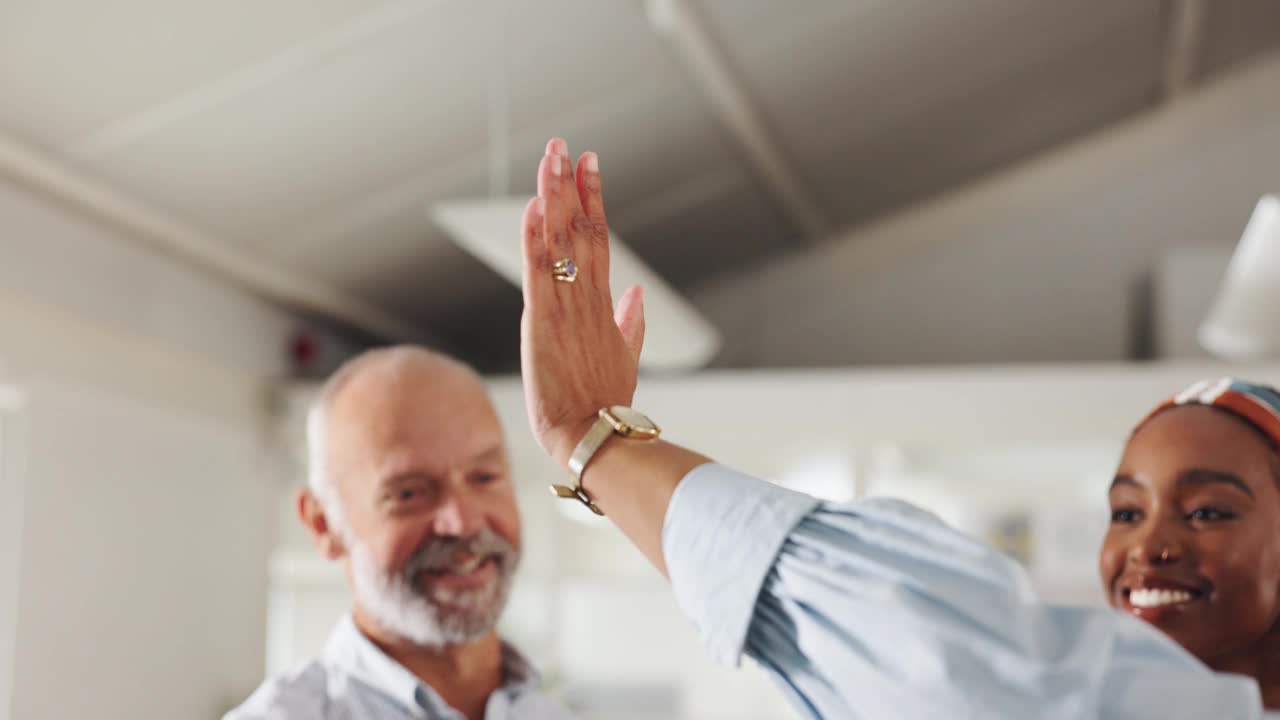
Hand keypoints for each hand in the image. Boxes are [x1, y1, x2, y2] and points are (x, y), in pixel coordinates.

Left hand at [520, 138, 645, 466]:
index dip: (594, 200)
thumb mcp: (626, 358)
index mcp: (604, 305)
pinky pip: (537, 271)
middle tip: (566, 146)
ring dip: (554, 197)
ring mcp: (566, 308)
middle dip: (573, 185)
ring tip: (551, 158)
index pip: (599, 240)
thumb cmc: (606, 405)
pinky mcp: (542, 323)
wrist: (594, 437)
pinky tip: (533, 208)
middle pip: (581, 229)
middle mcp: (586, 299)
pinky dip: (534, 238)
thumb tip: (637, 295)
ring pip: (560, 241)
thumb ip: (631, 323)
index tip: (590, 165)